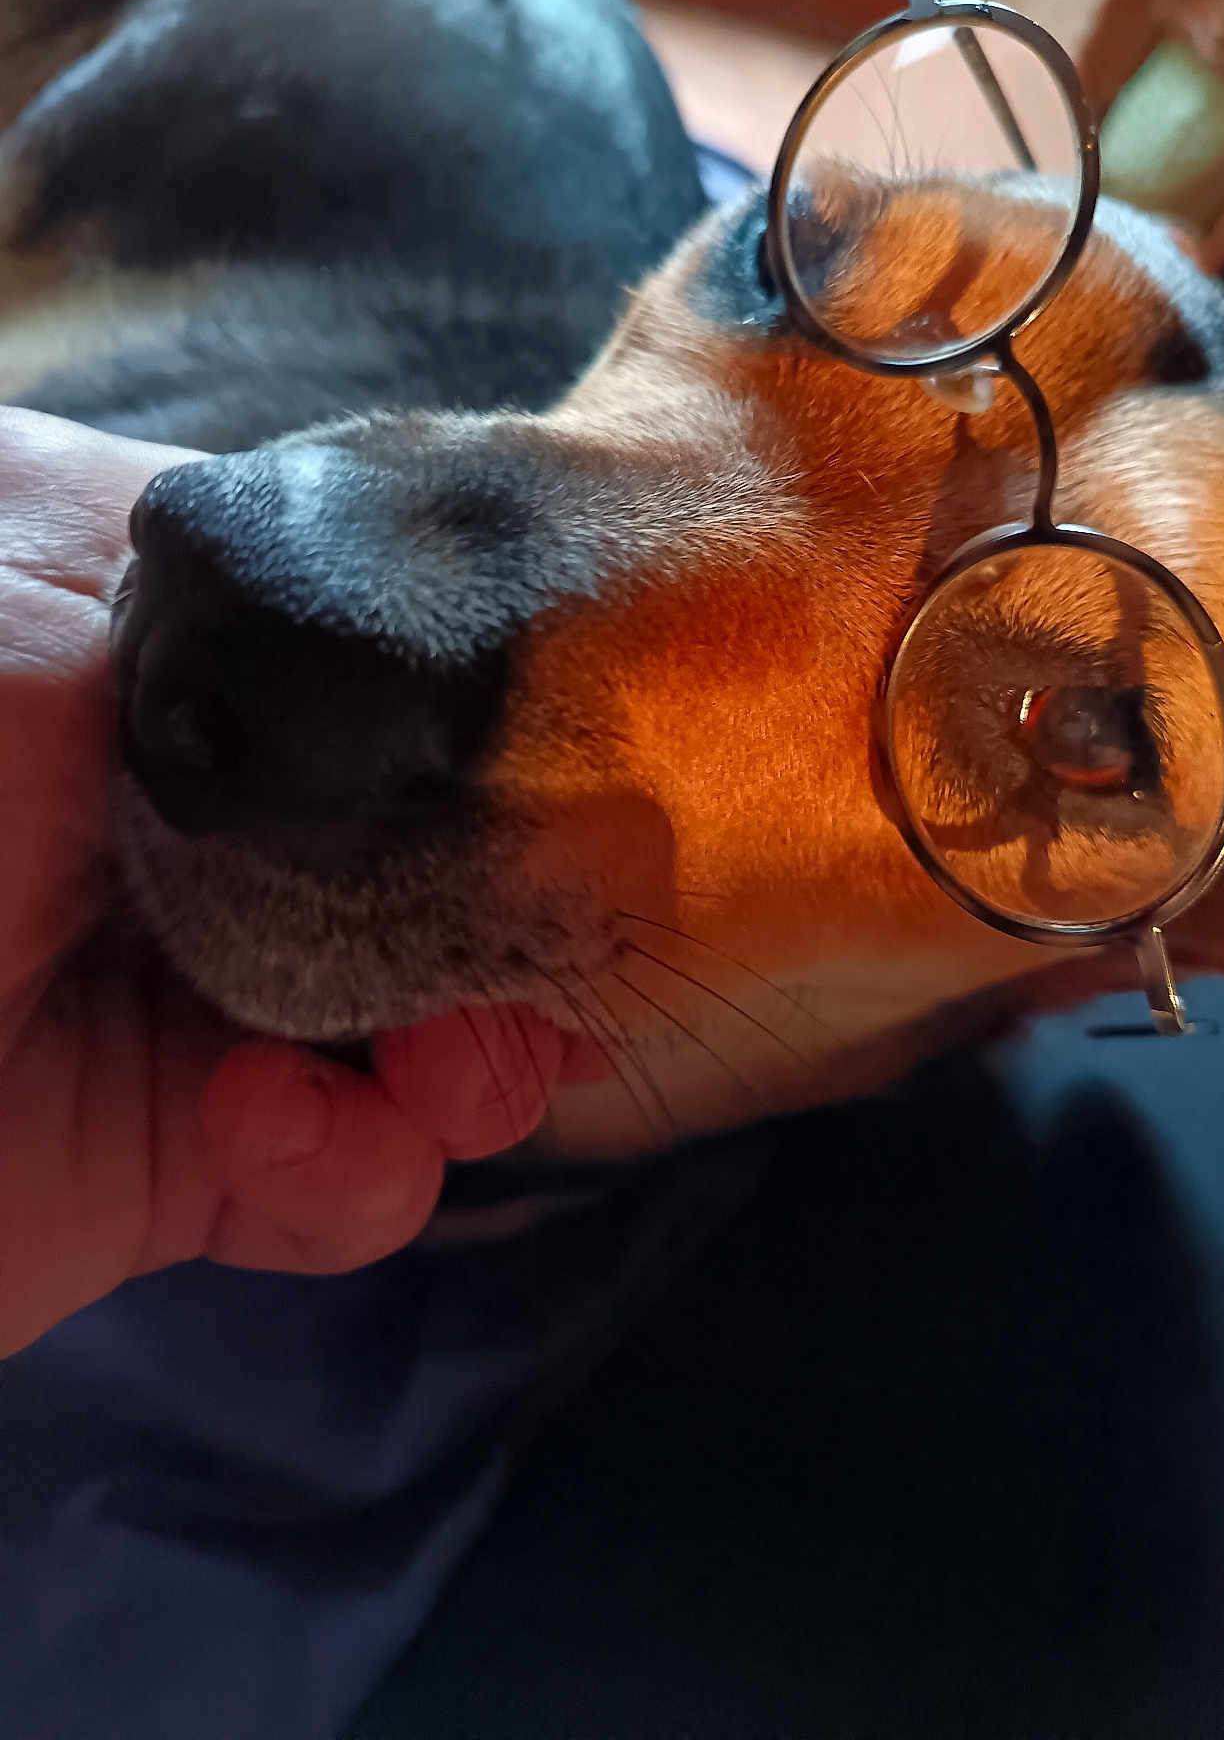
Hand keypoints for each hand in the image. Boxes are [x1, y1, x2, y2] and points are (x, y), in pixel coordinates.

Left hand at [0, 408, 553, 1358]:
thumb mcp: (40, 635)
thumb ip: (260, 635)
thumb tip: (455, 665)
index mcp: (153, 649)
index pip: (392, 678)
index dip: (501, 743)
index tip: (585, 798)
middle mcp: (197, 813)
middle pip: (442, 861)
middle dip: (506, 925)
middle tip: (521, 970)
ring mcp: (202, 985)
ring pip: (436, 1024)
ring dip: (466, 1059)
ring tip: (424, 1073)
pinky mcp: (188, 1152)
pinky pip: (359, 1171)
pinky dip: (353, 1170)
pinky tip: (268, 1141)